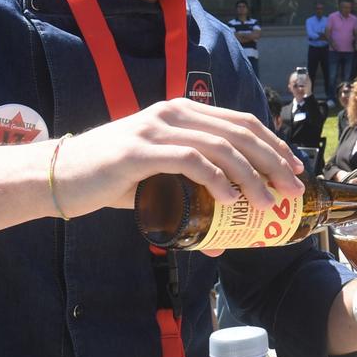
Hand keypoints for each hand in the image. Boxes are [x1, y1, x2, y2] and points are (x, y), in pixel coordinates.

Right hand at [50, 97, 304, 216]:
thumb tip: (219, 243)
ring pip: (219, 146)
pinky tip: (230, 198)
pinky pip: (189, 160)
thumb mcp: (157, 184)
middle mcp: (173, 113)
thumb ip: (188, 202)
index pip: (241, 122)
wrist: (61, 176)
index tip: (294, 168)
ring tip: (267, 201)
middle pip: (238, 132)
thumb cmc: (110, 179)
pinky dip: (216, 178)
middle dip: (272, 161)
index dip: (273, 143)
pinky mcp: (139, 152)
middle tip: (292, 190)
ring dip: (250, 175)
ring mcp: (156, 129)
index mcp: (182, 112)